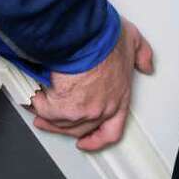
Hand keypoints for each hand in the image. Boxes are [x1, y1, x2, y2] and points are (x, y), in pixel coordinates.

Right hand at [28, 20, 155, 151]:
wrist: (85, 36)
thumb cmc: (106, 38)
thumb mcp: (134, 41)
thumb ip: (142, 55)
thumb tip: (146, 66)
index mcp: (120, 99)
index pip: (111, 131)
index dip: (97, 139)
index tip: (85, 142)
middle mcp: (102, 110)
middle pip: (81, 128)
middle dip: (63, 126)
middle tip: (48, 120)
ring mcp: (83, 112)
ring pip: (61, 122)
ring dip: (47, 116)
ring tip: (37, 106)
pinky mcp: (63, 108)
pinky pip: (45, 110)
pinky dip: (36, 104)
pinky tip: (32, 97)